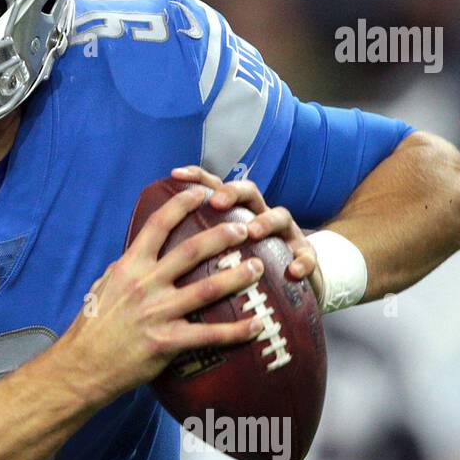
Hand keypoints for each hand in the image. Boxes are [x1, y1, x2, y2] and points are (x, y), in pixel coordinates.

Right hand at [58, 185, 265, 402]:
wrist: (82, 365)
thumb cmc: (92, 326)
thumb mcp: (103, 286)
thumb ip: (126, 269)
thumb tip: (139, 253)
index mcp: (129, 267)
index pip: (158, 225)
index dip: (181, 204)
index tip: (201, 192)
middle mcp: (145, 285)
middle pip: (192, 251)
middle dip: (222, 236)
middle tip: (244, 230)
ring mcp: (157, 313)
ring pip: (207, 289)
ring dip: (237, 277)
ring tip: (258, 268)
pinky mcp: (167, 342)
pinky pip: (210, 334)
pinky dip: (237, 330)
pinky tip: (257, 325)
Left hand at [170, 165, 323, 299]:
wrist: (294, 286)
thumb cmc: (245, 269)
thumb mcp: (219, 255)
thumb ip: (193, 246)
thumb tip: (151, 246)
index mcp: (236, 214)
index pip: (215, 186)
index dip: (197, 177)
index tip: (174, 174)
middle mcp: (261, 216)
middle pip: (249, 191)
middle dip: (232, 192)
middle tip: (216, 202)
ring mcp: (286, 234)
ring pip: (280, 216)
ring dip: (266, 221)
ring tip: (253, 231)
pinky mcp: (306, 256)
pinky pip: (307, 256)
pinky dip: (302, 261)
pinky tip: (293, 271)